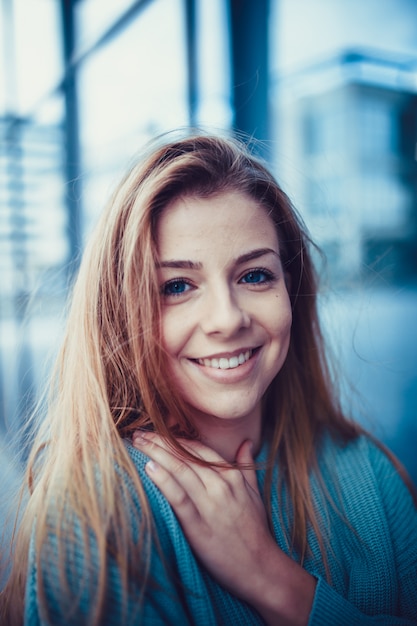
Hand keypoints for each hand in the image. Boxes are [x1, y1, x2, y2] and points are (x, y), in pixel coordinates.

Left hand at [132, 433, 314, 624]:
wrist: (261, 567)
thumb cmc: (256, 530)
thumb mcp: (255, 492)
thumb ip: (246, 465)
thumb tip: (246, 441)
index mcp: (232, 475)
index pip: (198, 448)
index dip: (175, 438)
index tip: (156, 431)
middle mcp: (220, 484)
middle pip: (185, 455)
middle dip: (160, 441)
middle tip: (138, 433)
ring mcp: (210, 504)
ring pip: (180, 469)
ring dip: (156, 453)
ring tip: (137, 443)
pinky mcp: (199, 525)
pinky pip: (178, 498)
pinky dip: (164, 480)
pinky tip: (149, 468)